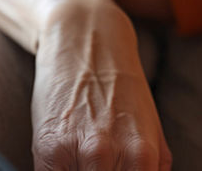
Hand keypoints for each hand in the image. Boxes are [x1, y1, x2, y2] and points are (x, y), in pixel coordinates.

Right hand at [31, 0, 171, 170]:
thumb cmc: (121, 89)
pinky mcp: (47, 148)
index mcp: (144, 157)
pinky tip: (63, 163)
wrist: (87, 42)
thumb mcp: (150, 128)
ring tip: (83, 159)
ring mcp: (79, 152)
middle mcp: (112, 156)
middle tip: (98, 163)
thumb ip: (154, 166)